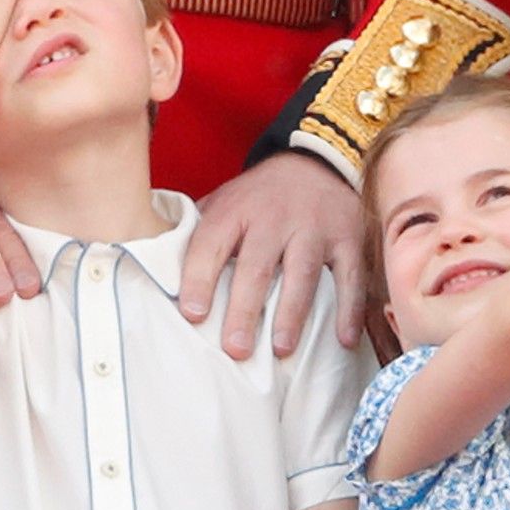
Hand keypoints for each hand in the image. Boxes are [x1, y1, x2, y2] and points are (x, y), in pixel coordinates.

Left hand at [179, 153, 364, 359]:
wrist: (318, 161)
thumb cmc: (260, 196)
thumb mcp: (225, 202)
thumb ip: (198, 232)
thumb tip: (159, 272)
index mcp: (235, 210)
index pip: (211, 244)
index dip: (199, 279)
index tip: (193, 315)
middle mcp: (274, 217)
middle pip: (257, 265)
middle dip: (245, 309)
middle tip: (235, 349)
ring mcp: (314, 227)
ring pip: (303, 272)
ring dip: (292, 312)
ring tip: (280, 348)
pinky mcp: (347, 238)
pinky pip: (351, 276)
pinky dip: (349, 308)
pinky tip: (343, 340)